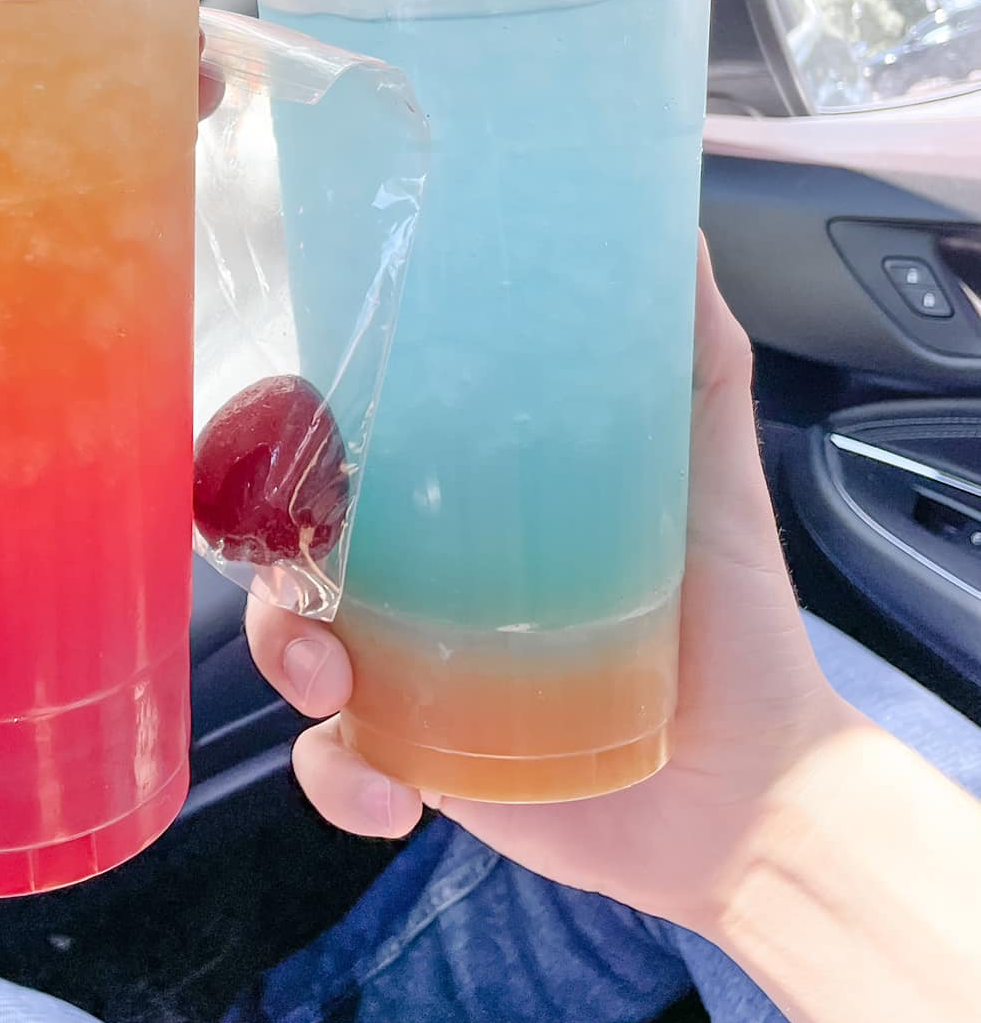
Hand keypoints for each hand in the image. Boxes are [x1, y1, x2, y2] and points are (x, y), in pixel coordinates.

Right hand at [246, 241, 856, 933]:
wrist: (754, 786)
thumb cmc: (731, 619)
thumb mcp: (709, 470)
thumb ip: (694, 354)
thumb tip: (673, 229)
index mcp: (462, 500)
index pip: (345, 451)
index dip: (292, 440)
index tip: (294, 429)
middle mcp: (419, 579)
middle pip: (291, 544)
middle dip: (269, 557)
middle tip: (309, 577)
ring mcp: (410, 670)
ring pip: (291, 646)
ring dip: (286, 658)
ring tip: (338, 685)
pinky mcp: (419, 758)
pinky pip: (336, 765)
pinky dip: (346, 777)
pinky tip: (398, 793)